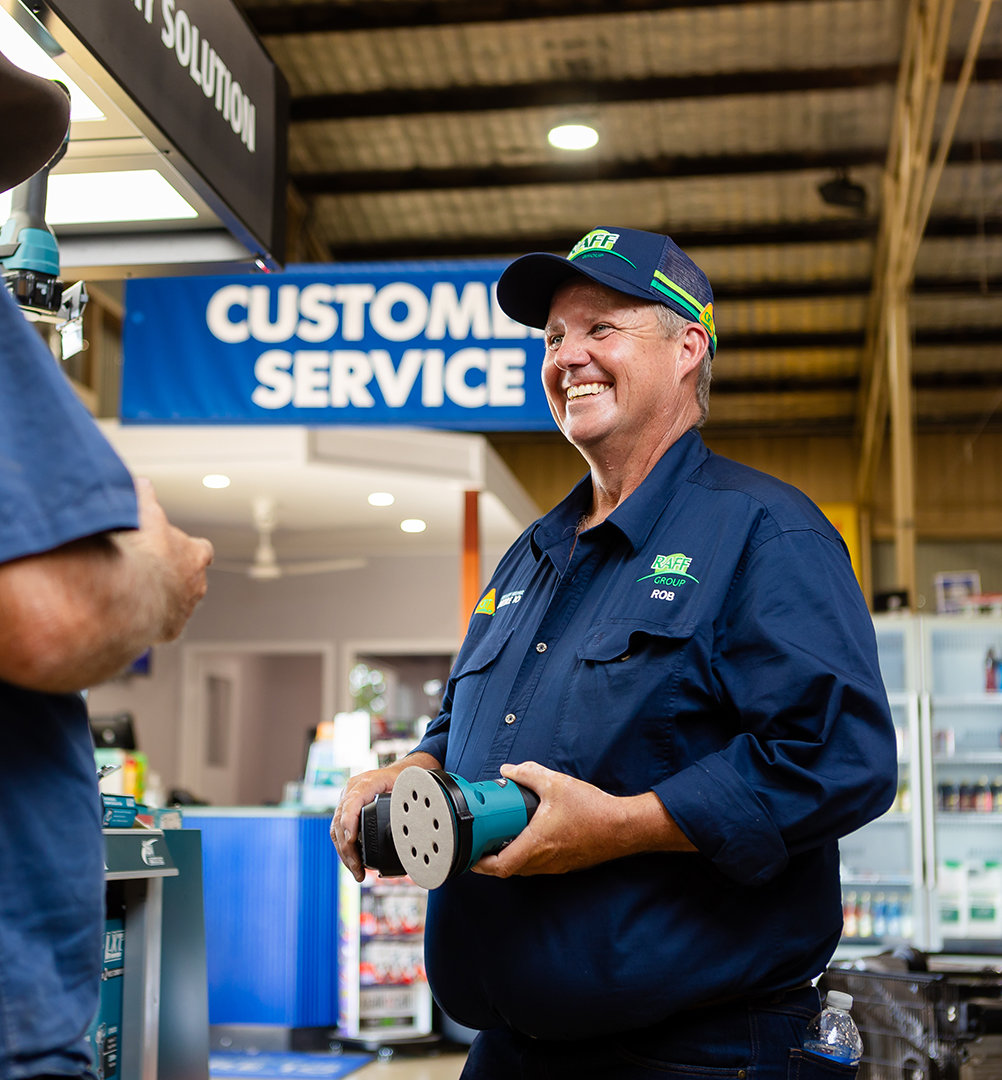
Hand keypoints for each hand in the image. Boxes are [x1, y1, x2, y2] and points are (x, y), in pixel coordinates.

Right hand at [132, 478, 213, 640]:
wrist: (131, 593)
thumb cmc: (141, 551)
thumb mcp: (142, 511)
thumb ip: (143, 495)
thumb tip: (141, 482)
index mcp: (195, 555)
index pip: (201, 550)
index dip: (188, 549)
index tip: (176, 548)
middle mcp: (196, 584)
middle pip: (192, 579)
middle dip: (174, 576)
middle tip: (149, 573)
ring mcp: (184, 609)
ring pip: (177, 604)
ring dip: (160, 600)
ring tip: (135, 595)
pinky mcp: (169, 630)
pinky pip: (160, 625)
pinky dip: (147, 620)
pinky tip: (129, 614)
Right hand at [330, 752, 441, 881]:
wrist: (398, 772)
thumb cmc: (403, 779)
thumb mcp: (406, 787)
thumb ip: (403, 804)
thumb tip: (406, 830)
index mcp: (366, 782)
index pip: (352, 802)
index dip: (349, 822)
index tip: (352, 841)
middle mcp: (352, 790)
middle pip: (340, 820)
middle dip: (347, 847)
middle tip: (357, 868)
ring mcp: (346, 799)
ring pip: (336, 829)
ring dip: (345, 853)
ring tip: (357, 871)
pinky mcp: (346, 809)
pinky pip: (339, 830)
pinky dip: (345, 848)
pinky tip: (353, 862)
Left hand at [471, 761, 694, 877]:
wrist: (624, 827)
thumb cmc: (592, 809)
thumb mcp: (556, 783)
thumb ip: (528, 774)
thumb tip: (507, 771)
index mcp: (537, 844)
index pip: (500, 867)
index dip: (481, 865)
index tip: (470, 856)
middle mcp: (544, 861)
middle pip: (509, 869)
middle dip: (491, 860)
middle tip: (482, 844)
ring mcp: (556, 866)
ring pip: (525, 868)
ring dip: (510, 857)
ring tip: (502, 838)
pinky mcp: (567, 864)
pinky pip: (539, 865)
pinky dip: (527, 854)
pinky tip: (529, 836)